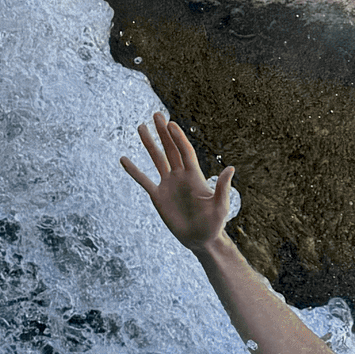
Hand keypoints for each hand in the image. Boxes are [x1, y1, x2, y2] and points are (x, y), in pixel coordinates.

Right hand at [119, 113, 234, 254]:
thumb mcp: (220, 206)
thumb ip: (222, 188)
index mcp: (194, 175)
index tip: (171, 124)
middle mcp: (180, 175)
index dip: (178, 137)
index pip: (185, 151)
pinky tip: (124, 159)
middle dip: (163, 132)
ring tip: (140, 127)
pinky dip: (134, 171)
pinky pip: (143, 180)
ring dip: (149, 144)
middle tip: (156, 114)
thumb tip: (230, 168)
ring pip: (157, 159)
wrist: (200, 239)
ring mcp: (168, 184)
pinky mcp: (158, 196)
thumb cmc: (214, 223)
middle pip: (170, 149)